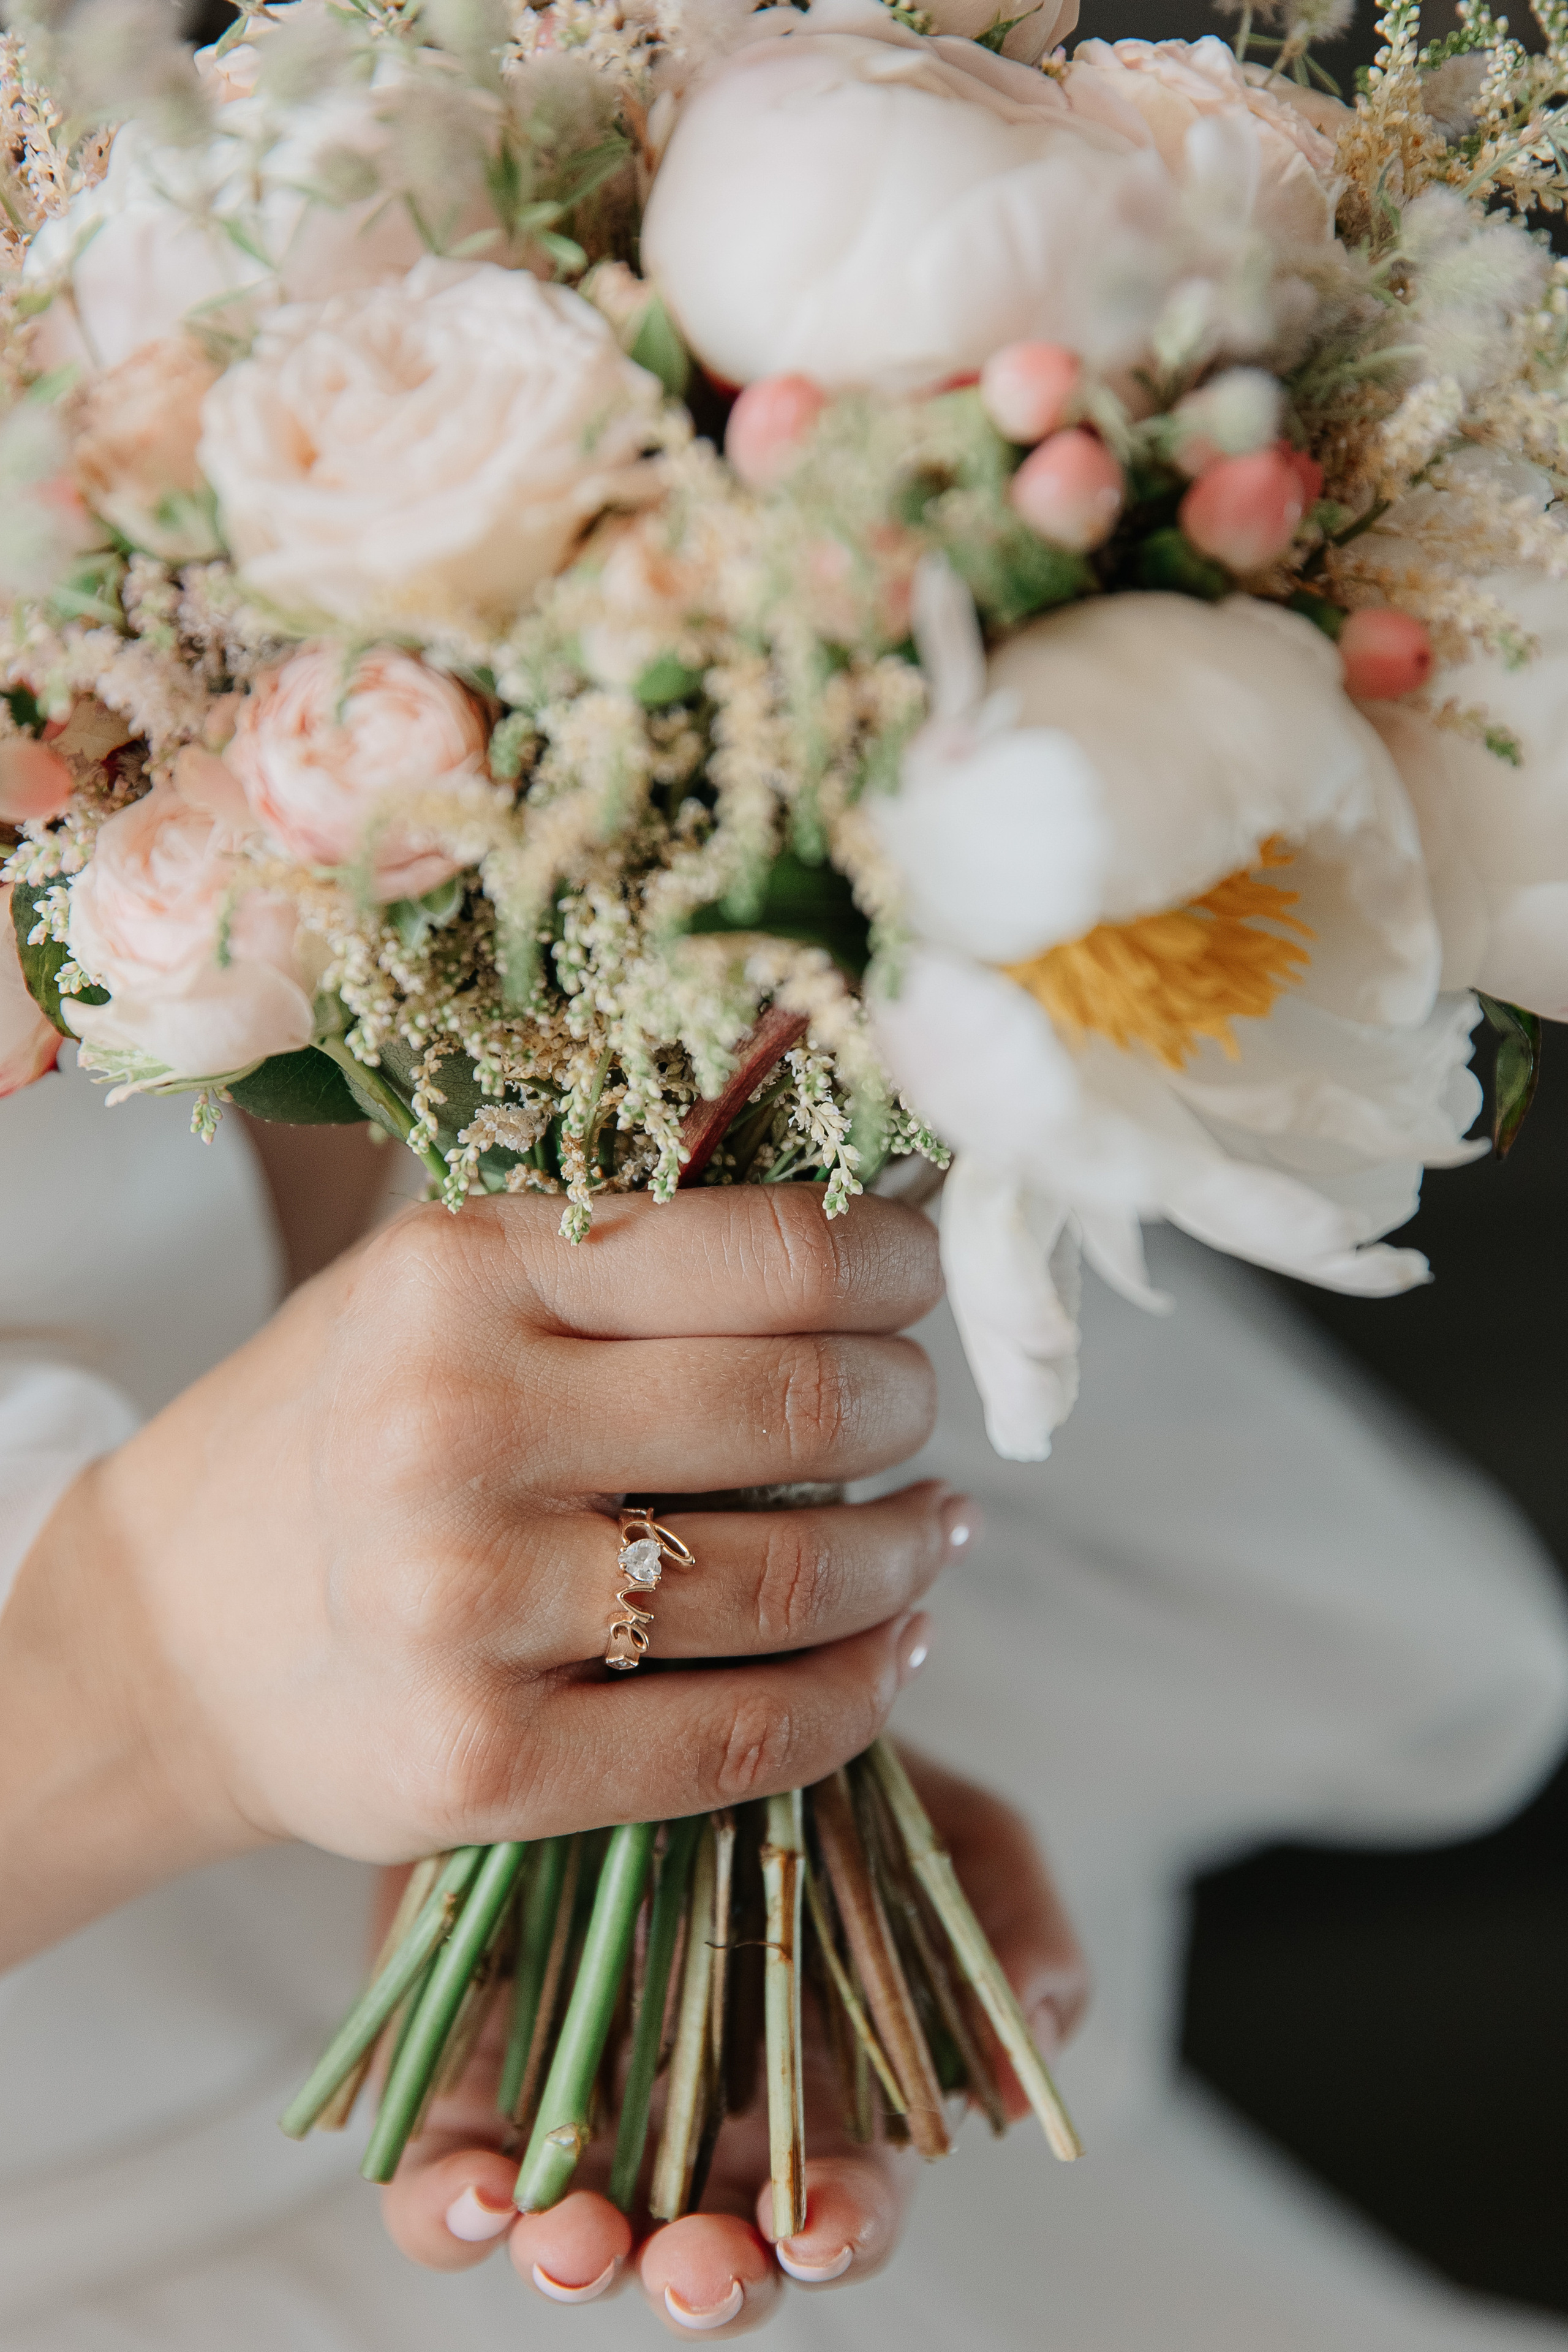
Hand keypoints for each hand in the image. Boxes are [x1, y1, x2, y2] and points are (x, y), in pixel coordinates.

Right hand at [0, 1188, 949, 1962]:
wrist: (167, 1638)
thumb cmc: (344, 1434)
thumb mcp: (441, 1293)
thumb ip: (621, 1259)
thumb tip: (868, 1237)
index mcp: (459, 1275)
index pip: (766, 1250)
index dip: (893, 1261)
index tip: (921, 1272)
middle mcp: (456, 1427)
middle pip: (802, 1406)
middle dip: (907, 1404)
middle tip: (916, 1408)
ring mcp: (466, 1607)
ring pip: (796, 1579)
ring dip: (907, 1554)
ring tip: (927, 1530)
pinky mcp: (484, 1766)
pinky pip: (748, 1737)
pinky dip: (862, 1693)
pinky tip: (894, 1648)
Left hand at [379, 1748, 1086, 2335]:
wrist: (656, 1684)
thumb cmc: (818, 1767)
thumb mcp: (935, 1818)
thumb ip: (1006, 1926)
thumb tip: (1023, 2077)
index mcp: (818, 2095)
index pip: (841, 2202)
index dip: (841, 2230)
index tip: (820, 2226)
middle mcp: (697, 2128)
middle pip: (710, 2251)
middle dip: (710, 2283)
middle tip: (699, 2270)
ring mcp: (579, 2108)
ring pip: (572, 2233)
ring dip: (576, 2259)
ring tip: (569, 2240)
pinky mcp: (468, 2071)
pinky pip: (445, 2177)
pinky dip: (450, 2209)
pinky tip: (471, 2191)